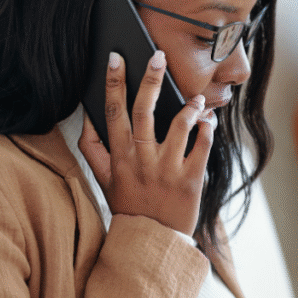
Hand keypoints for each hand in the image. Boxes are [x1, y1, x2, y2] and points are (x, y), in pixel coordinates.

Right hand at [79, 50, 213, 235]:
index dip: (113, 82)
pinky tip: (209, 121)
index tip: (116, 57)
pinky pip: (203, 146)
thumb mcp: (103, 178)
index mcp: (119, 156)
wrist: (152, 242)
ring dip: (189, 107)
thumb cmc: (128, 205)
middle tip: (157, 56)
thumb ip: (93, 147)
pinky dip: (208, 130)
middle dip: (150, 80)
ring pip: (179, 126)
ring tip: (197, 99)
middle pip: (144, 111)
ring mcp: (168, 170)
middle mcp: (142, 160)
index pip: (113, 111)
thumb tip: (89, 115)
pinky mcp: (191, 180)